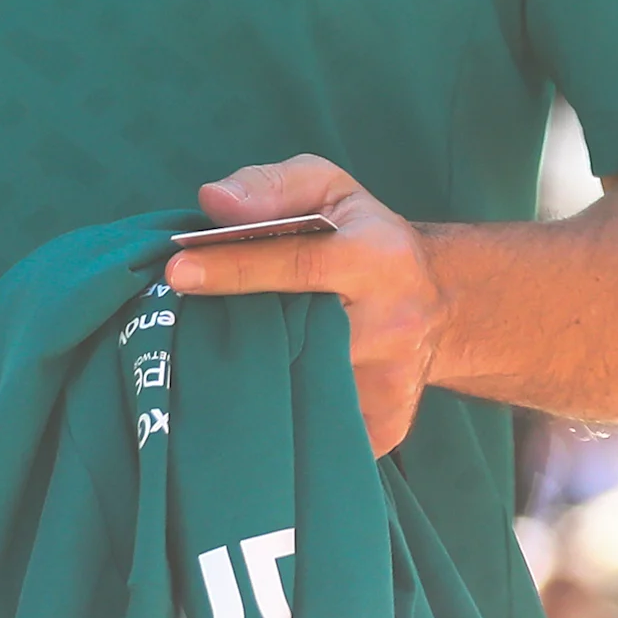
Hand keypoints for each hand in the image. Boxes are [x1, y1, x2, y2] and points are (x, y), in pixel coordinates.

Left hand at [164, 156, 445, 454]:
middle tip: (185, 322)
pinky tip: (267, 394)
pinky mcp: (385, 426)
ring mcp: (389, 383)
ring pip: (298, 389)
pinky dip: (283, 415)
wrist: (440, 305)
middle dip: (236, 330)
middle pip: (295, 335)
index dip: (234, 267)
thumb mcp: (329, 189)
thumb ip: (272, 186)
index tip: (178, 272)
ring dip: (254, 376)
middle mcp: (393, 324)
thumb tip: (214, 201)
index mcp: (379, 258)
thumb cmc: (365, 237)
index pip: (298, 263)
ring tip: (225, 357)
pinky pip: (316, 430)